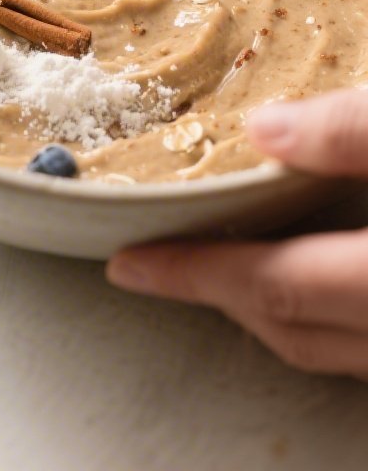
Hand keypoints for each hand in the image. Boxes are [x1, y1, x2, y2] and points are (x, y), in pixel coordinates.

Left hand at [107, 89, 367, 377]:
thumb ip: (351, 131)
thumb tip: (264, 128)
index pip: (277, 286)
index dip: (196, 272)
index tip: (130, 261)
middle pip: (296, 330)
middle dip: (221, 294)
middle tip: (156, 263)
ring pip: (334, 347)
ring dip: (273, 307)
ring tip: (220, 263)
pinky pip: (363, 339)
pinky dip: (323, 311)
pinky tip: (309, 265)